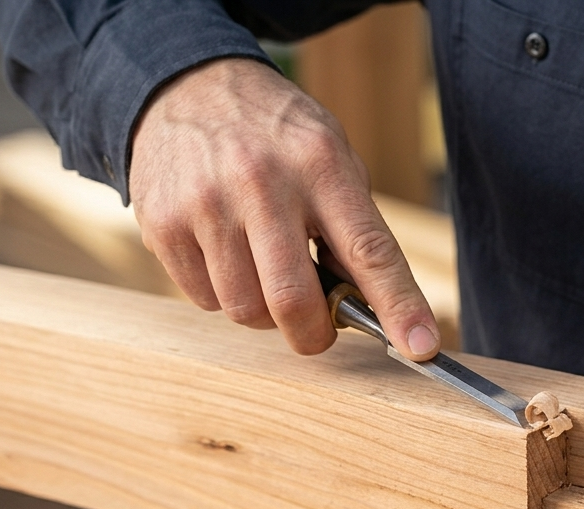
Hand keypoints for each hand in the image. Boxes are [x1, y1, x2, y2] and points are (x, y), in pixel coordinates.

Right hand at [129, 58, 438, 358]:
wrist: (187, 87)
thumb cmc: (277, 136)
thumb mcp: (331, 157)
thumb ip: (354, 226)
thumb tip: (375, 308)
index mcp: (320, 164)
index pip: (369, 250)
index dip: (399, 306)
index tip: (420, 346)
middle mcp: (262, 184)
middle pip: (293, 301)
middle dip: (314, 334)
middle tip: (318, 327)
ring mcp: (205, 204)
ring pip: (245, 309)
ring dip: (265, 312)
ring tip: (266, 270)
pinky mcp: (162, 224)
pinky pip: (204, 300)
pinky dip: (224, 294)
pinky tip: (228, 254)